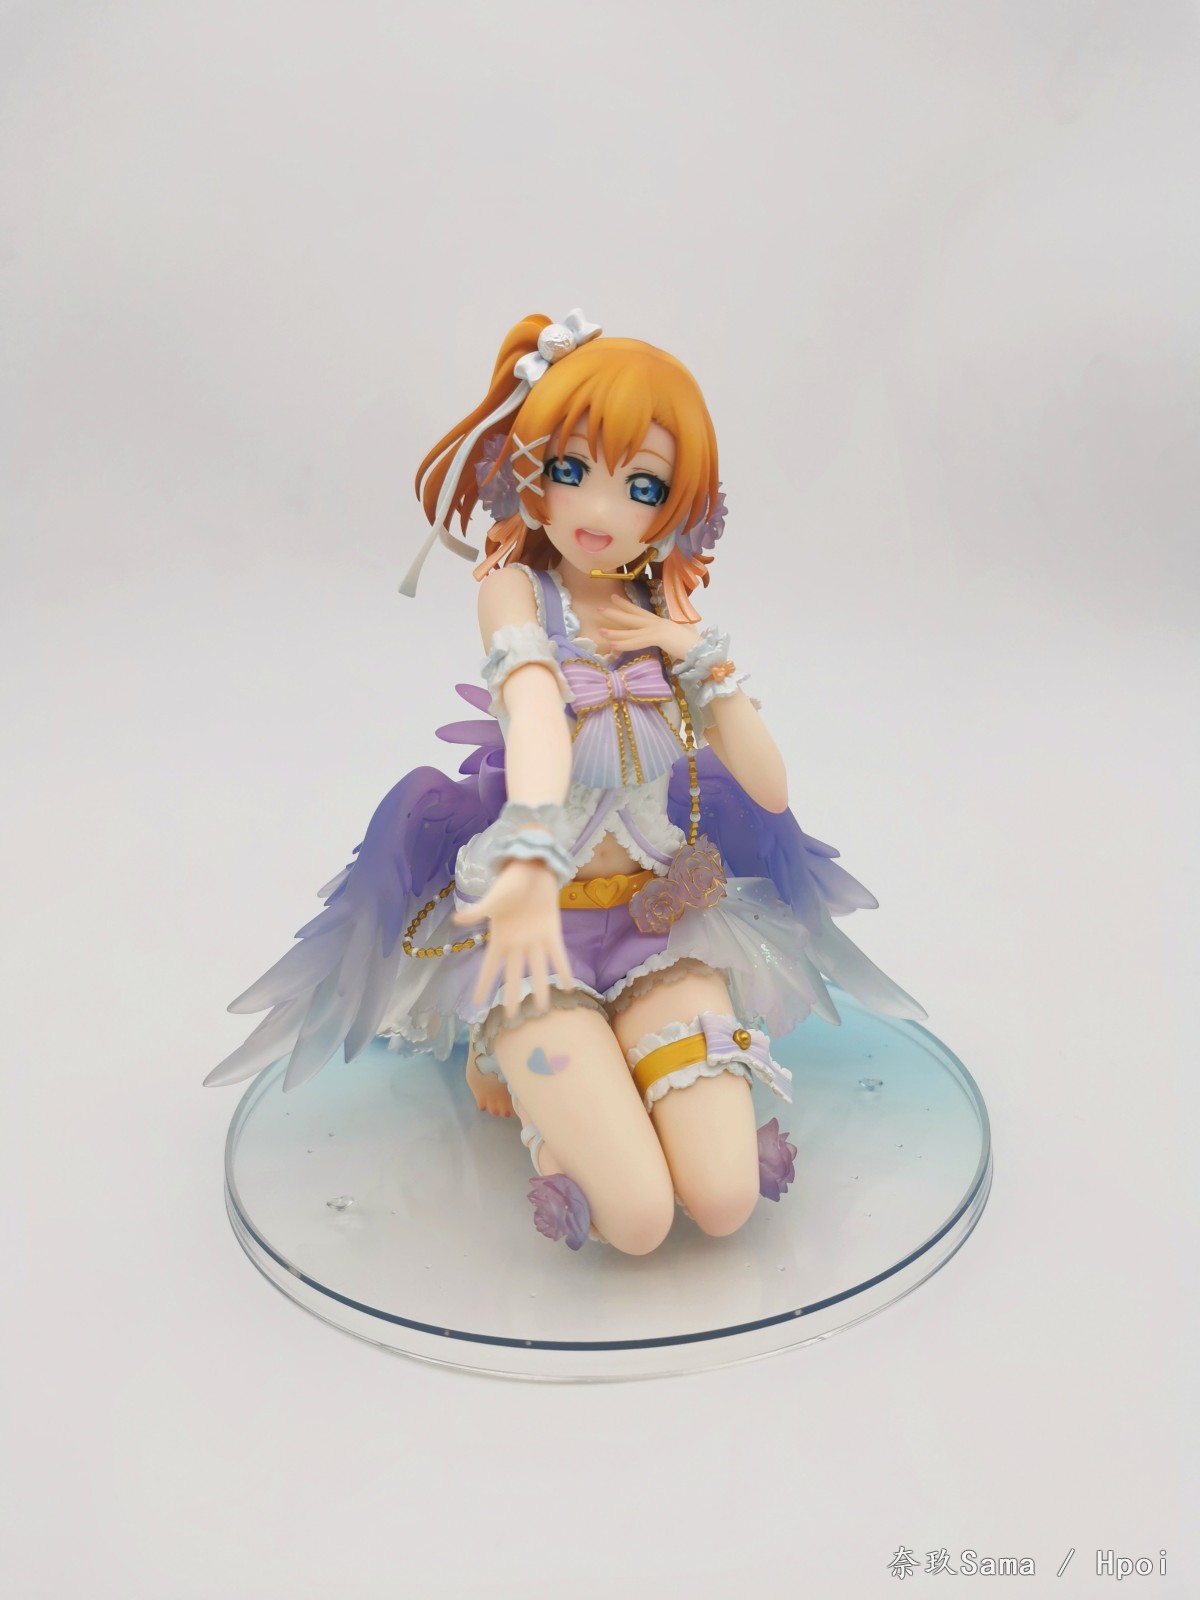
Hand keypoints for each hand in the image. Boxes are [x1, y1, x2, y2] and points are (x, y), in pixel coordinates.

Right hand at [450, 858, 575, 1019]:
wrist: (532, 867)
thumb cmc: (509, 883)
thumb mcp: (493, 899)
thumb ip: (478, 911)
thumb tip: (457, 919)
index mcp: (499, 939)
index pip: (489, 968)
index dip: (482, 985)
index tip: (475, 1004)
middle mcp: (517, 944)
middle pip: (514, 976)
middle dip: (513, 996)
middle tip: (512, 1017)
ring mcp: (535, 940)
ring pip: (537, 970)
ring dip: (540, 988)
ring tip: (543, 1008)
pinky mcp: (552, 932)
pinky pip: (558, 955)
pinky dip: (563, 969)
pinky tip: (568, 984)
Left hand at [594, 593, 701, 662]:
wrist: (703, 651)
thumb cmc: (693, 647)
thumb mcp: (676, 639)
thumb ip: (666, 637)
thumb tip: (662, 639)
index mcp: (662, 622)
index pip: (641, 612)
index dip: (627, 606)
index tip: (615, 599)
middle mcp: (658, 622)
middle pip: (633, 616)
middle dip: (616, 612)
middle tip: (600, 608)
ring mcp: (657, 628)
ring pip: (631, 629)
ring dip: (614, 630)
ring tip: (600, 630)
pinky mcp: (658, 637)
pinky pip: (636, 641)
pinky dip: (623, 643)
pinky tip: (612, 644)